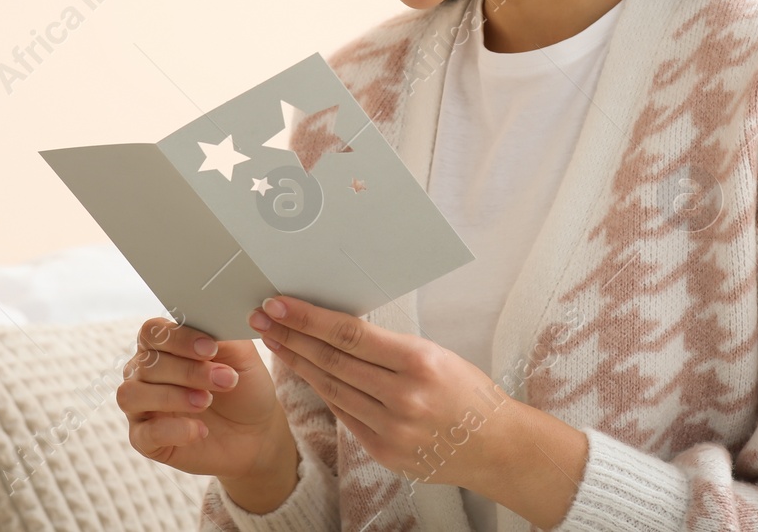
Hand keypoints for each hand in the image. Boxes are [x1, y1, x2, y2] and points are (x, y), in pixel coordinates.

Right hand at [117, 316, 289, 481]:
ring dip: (171, 396)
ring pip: (132, 394)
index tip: (210, 349)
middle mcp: (144, 373)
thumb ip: (223, 334)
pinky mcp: (145, 441)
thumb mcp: (241, 356)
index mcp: (164, 346)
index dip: (178, 338)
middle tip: (224, 380)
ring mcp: (141, 407)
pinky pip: (143, 434)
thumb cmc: (244, 386)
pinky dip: (173, 430)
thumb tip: (210, 318)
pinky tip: (200, 430)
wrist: (256, 431)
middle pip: (147, 364)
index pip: (152, 331)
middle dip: (188, 371)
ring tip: (206, 401)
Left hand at [247, 295, 508, 488]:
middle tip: (262, 318)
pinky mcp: (384, 452)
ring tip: (276, 341)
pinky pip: (344, 415)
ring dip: (299, 364)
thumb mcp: (435, 354)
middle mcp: (403, 398)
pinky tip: (306, 373)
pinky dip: (323, 392)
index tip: (279, 304)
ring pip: (332, 389)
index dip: (309, 318)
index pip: (350, 335)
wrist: (495, 444)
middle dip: (292, 337)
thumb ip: (387, 347)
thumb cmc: (466, 391)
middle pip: (332, 362)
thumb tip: (337, 328)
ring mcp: (391, 430)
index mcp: (419, 362)